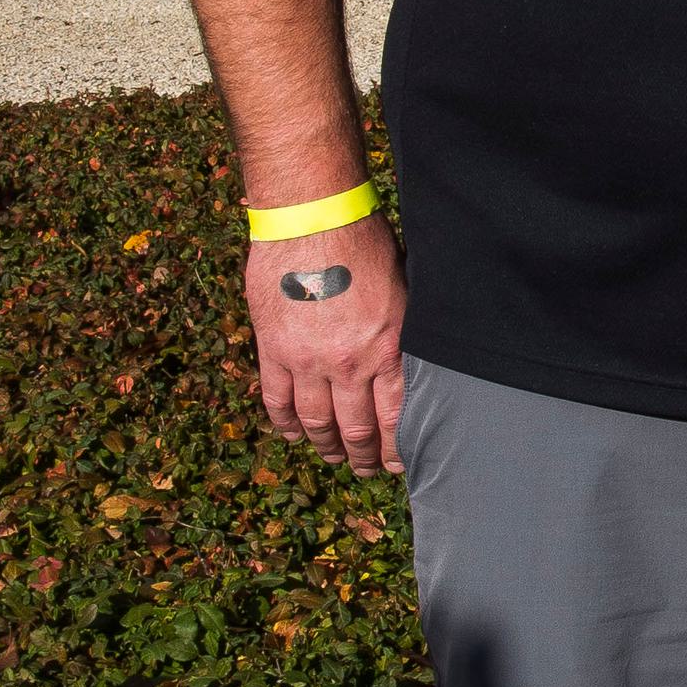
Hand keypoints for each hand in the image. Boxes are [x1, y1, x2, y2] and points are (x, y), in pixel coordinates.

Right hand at [244, 215, 408, 475]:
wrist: (312, 219)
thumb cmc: (366, 243)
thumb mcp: (404, 288)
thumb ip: (403, 330)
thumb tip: (412, 357)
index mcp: (388, 349)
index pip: (395, 417)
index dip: (395, 448)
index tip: (396, 464)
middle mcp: (349, 363)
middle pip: (356, 427)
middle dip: (362, 455)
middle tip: (364, 468)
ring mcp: (308, 360)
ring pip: (316, 420)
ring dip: (325, 444)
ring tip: (333, 455)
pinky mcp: (274, 348)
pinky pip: (277, 399)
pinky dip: (284, 423)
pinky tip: (293, 435)